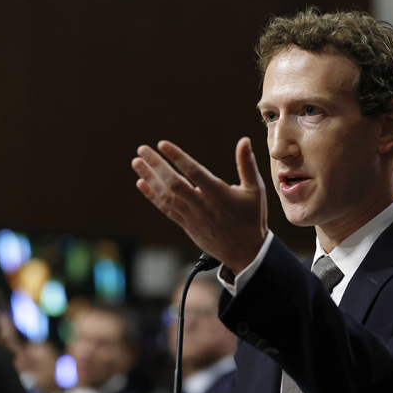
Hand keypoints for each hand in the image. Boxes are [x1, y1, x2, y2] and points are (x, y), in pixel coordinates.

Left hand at [133, 137, 267, 273]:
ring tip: (137, 162)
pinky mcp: (186, 225)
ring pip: (166, 196)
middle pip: (173, 183)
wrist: (245, 252)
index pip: (194, 172)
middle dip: (156, 165)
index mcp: (219, 194)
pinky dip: (152, 196)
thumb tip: (244, 140)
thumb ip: (247, 165)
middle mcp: (202, 205)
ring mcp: (192, 217)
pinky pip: (166, 209)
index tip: (162, 144)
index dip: (177, 157)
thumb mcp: (255, 190)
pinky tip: (142, 183)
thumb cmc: (252, 218)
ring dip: (150, 178)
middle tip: (142, 149)